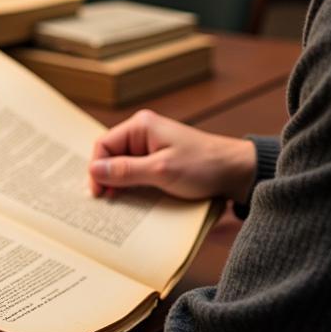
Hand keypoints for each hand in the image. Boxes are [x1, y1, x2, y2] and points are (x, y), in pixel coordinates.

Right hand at [89, 110, 256, 203]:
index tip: (98, 194)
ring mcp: (152, 147)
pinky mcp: (160, 161)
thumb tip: (94, 170)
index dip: (96, 169)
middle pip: (111, 155)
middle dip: (106, 178)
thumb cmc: (203, 166)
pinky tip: (134, 202)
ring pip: (123, 167)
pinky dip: (133, 187)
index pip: (103, 145)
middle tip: (106, 202)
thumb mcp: (161, 171)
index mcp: (141, 126)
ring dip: (120, 185)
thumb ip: (126, 170)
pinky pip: (138, 173)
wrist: (236, 172)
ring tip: (118, 205)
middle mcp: (144, 133)